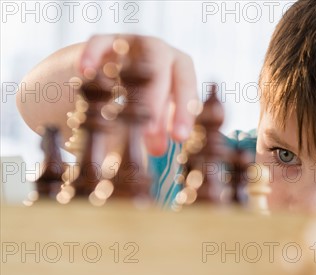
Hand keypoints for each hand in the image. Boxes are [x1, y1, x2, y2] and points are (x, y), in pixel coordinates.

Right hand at [78, 34, 197, 155]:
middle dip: (157, 102)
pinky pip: (98, 43)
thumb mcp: (152, 114)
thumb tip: (159, 151)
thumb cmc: (139, 97)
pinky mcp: (103, 40)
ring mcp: (131, 42)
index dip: (184, 112)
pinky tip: (86, 73)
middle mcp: (159, 52)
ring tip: (124, 113)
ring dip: (130, 84)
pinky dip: (92, 55)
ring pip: (135, 55)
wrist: (104, 72)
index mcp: (179, 70)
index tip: (179, 137)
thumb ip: (156, 131)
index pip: (187, 87)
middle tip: (149, 131)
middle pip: (162, 70)